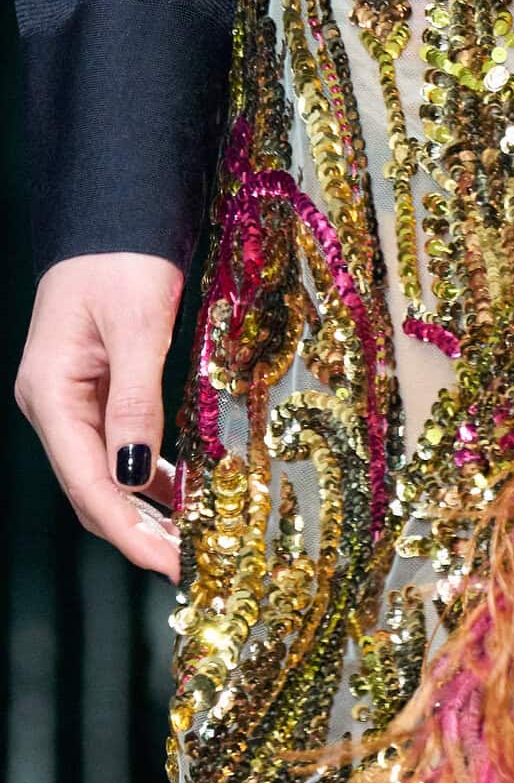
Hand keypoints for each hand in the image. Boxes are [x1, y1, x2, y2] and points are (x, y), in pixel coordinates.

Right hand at [15, 253, 184, 578]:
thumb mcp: (139, 326)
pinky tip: (185, 498)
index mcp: (51, 393)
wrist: (117, 213)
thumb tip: (136, 474)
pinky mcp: (96, 392)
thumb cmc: (123, 257)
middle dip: (139, 535)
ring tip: (193, 545)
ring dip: (147, 514)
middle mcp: (54, 405)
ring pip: (106, 477)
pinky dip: (152, 481)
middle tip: (193, 569)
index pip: (87, 485)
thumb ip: (137, 401)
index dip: (129, 533)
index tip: (170, 567)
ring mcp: (72, 401)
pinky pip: (121, 451)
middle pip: (92, 492)